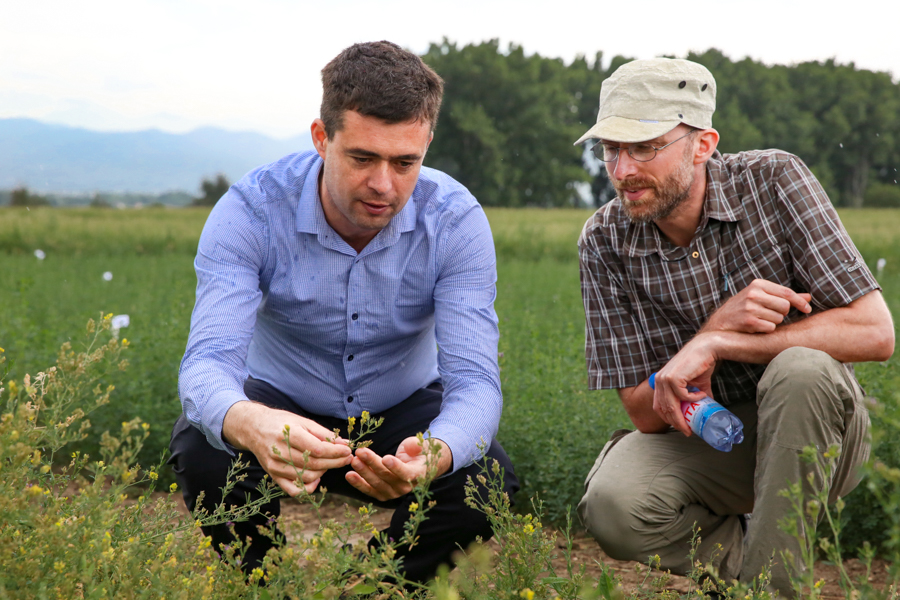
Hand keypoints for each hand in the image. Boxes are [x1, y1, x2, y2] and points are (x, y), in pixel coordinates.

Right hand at [222, 401, 352, 495]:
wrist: (254, 428)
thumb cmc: (281, 422)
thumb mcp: (303, 421)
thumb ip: (324, 434)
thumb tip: (345, 444)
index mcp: (289, 434)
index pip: (317, 449)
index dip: (335, 452)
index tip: (348, 450)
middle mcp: (280, 452)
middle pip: (313, 464)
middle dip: (334, 462)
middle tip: (347, 458)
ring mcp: (275, 466)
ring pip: (306, 477)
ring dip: (323, 472)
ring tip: (331, 463)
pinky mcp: (273, 476)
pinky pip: (292, 490)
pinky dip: (308, 488)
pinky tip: (316, 479)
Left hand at [346, 437, 451, 501]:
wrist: (417, 466)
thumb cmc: (418, 453)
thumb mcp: (421, 445)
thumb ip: (416, 445)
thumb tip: (411, 446)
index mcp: (417, 475)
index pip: (406, 474)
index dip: (396, 467)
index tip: (385, 457)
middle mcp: (405, 487)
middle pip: (387, 477)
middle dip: (372, 464)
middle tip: (360, 452)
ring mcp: (393, 493)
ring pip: (376, 484)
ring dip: (363, 472)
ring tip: (354, 460)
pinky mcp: (382, 494)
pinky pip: (369, 490)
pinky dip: (359, 483)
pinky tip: (349, 475)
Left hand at [652, 335, 718, 435]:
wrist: (705, 349)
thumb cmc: (700, 366)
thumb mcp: (695, 386)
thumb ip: (695, 398)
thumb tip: (702, 414)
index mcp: (660, 382)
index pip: (658, 406)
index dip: (667, 419)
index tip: (679, 427)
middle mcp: (659, 380)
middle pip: (663, 408)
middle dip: (675, 423)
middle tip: (687, 431)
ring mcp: (664, 379)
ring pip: (670, 405)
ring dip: (682, 418)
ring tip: (692, 424)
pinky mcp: (673, 377)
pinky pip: (682, 395)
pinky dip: (693, 399)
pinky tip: (702, 395)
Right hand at [702, 279, 810, 333]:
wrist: (720, 323)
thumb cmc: (743, 308)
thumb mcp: (760, 297)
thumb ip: (784, 296)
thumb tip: (809, 297)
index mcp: (757, 284)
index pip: (787, 292)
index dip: (800, 302)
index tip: (807, 309)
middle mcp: (753, 294)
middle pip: (785, 306)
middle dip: (782, 313)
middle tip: (771, 315)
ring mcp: (750, 308)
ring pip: (779, 318)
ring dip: (773, 322)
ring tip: (760, 320)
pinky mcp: (749, 322)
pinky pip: (770, 328)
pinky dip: (766, 330)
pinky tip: (756, 327)